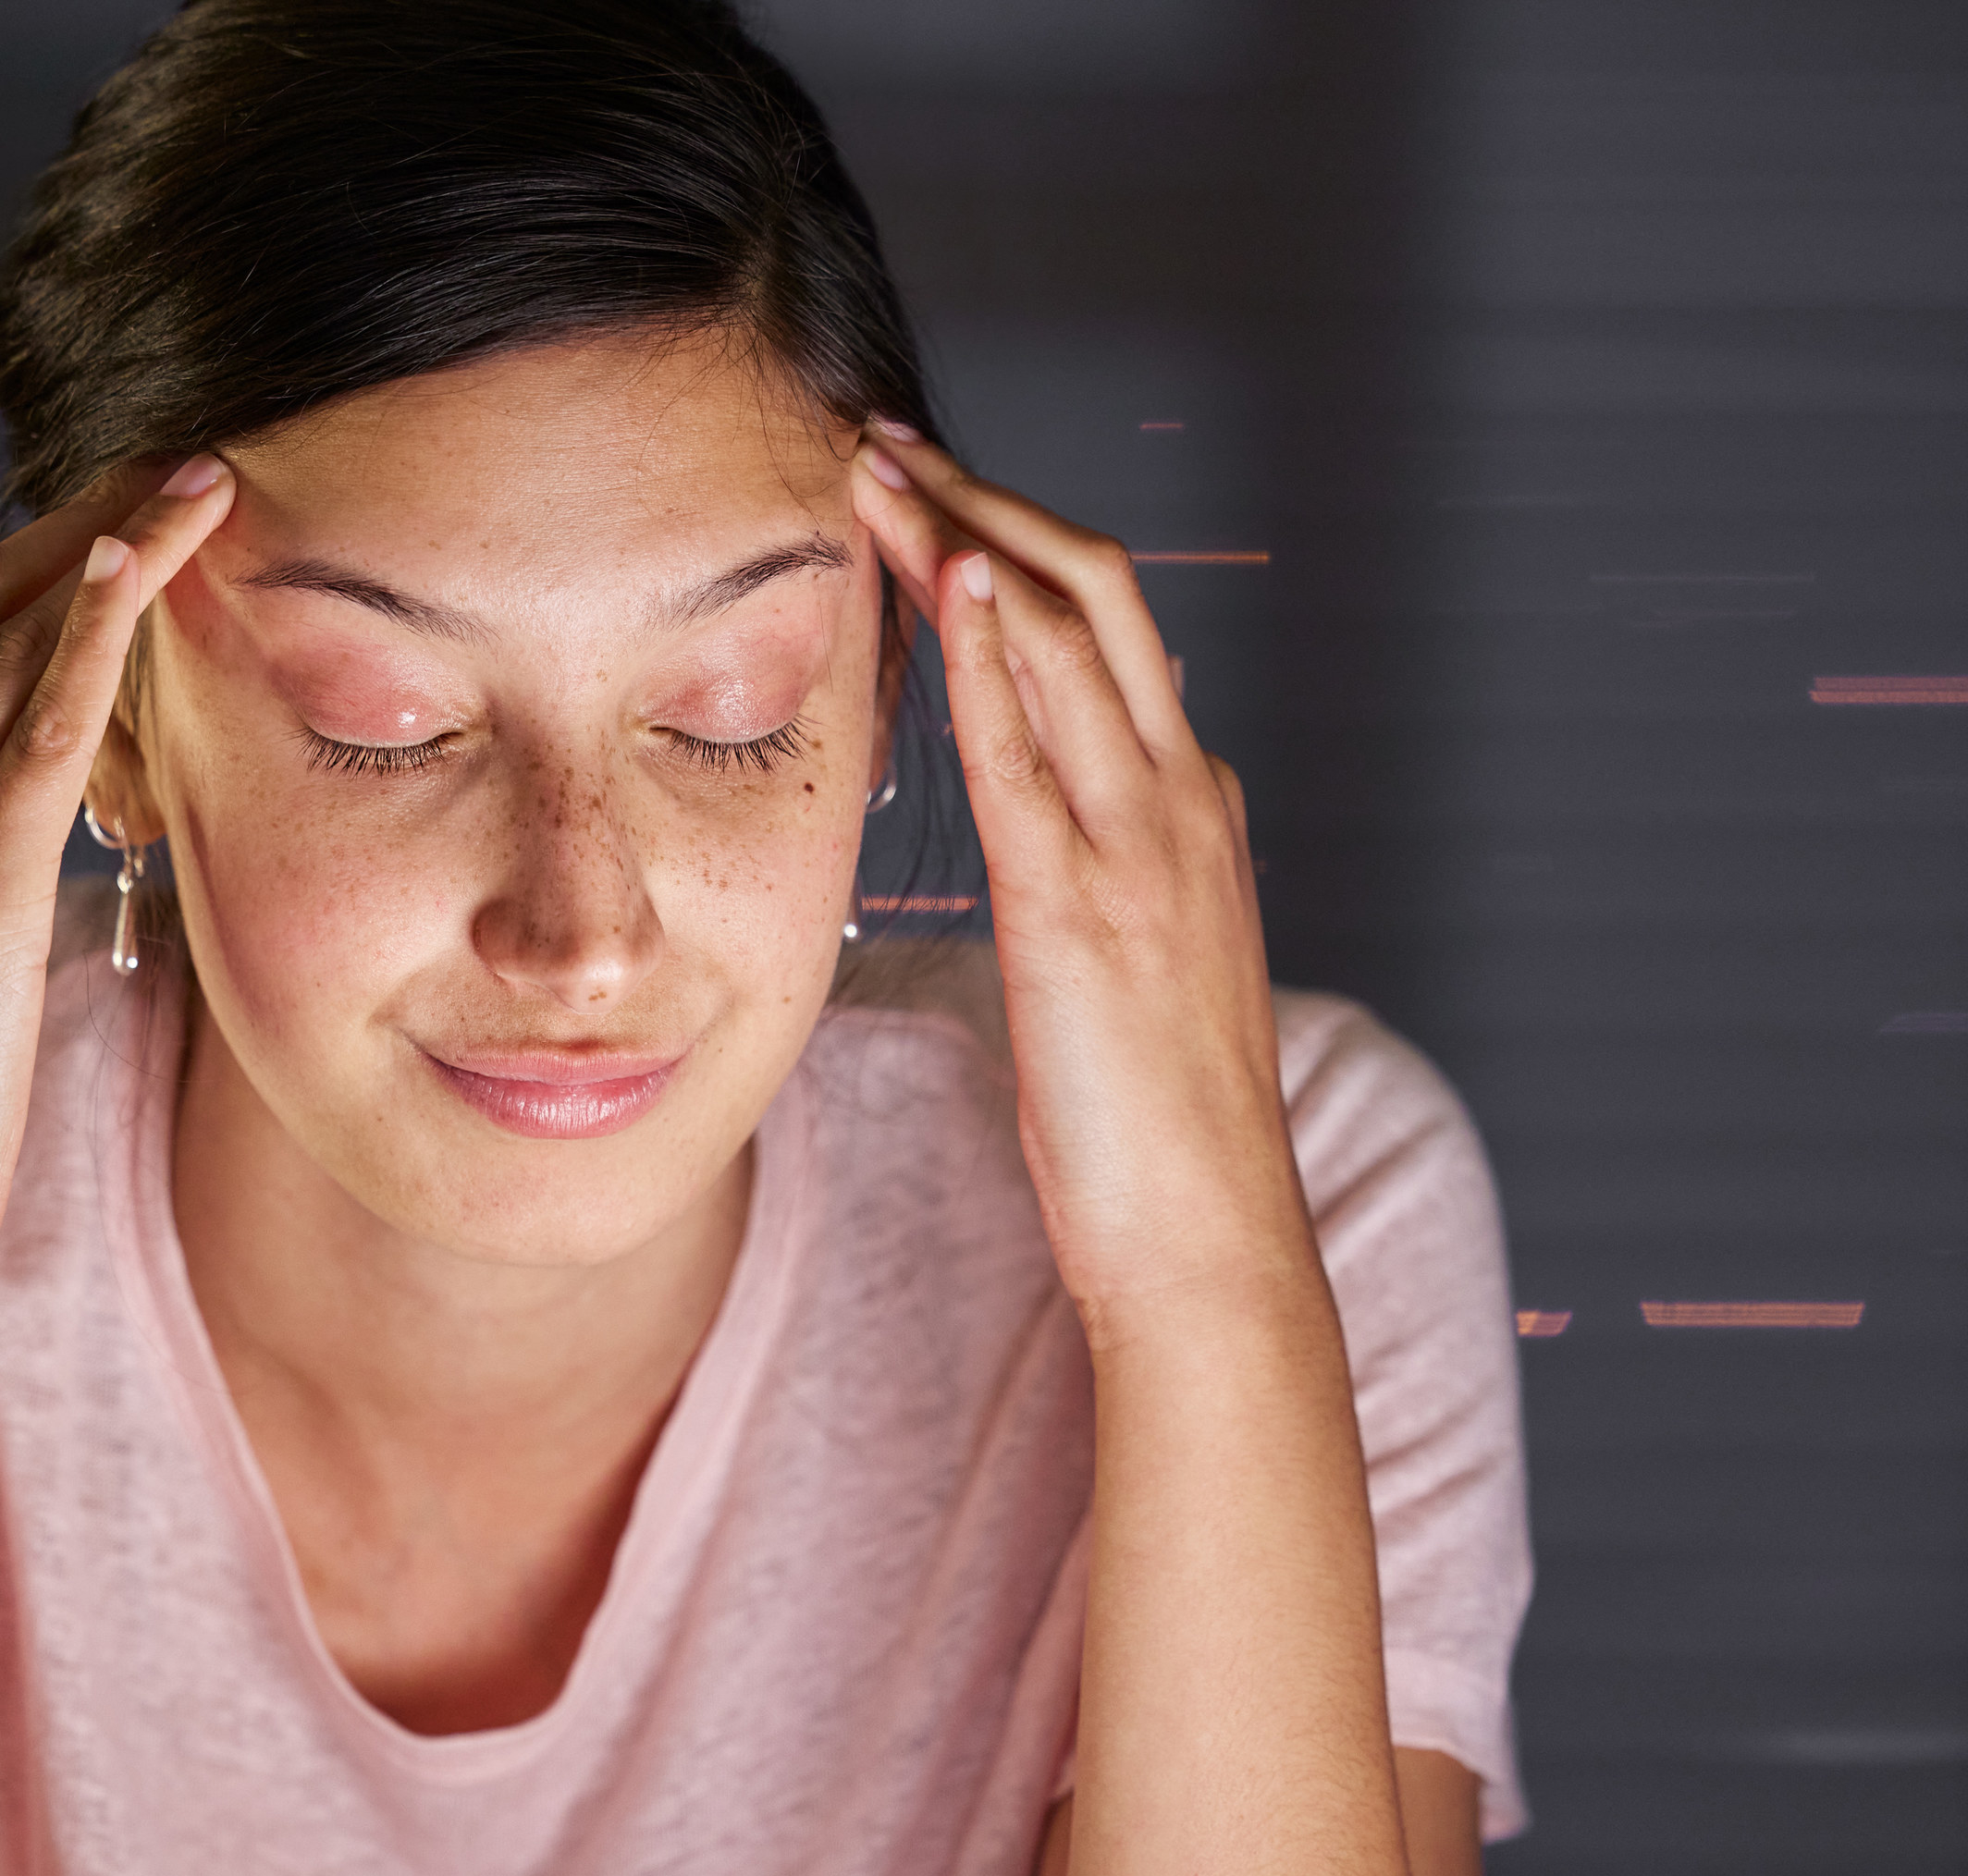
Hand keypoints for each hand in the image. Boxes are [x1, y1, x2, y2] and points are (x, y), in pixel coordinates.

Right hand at [0, 456, 235, 1350]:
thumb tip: (32, 819)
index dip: (36, 565)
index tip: (122, 510)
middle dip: (80, 518)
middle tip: (182, 453)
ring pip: (7, 648)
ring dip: (114, 552)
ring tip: (206, 479)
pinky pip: (35, 729)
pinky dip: (92, 632)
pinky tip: (149, 555)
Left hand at [850, 425, 1313, 1337]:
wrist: (1205, 1235)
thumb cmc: (1157, 1125)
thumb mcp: (1140, 967)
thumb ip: (1107, 873)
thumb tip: (1055, 814)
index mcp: (1191, 811)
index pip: (1109, 633)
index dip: (1017, 542)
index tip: (934, 488)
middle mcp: (1180, 801)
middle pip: (1091, 595)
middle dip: (985, 497)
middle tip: (887, 435)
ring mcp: (1140, 848)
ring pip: (1063, 640)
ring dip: (964, 535)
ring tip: (876, 467)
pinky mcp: (1081, 911)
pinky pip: (1032, 750)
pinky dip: (990, 651)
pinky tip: (942, 574)